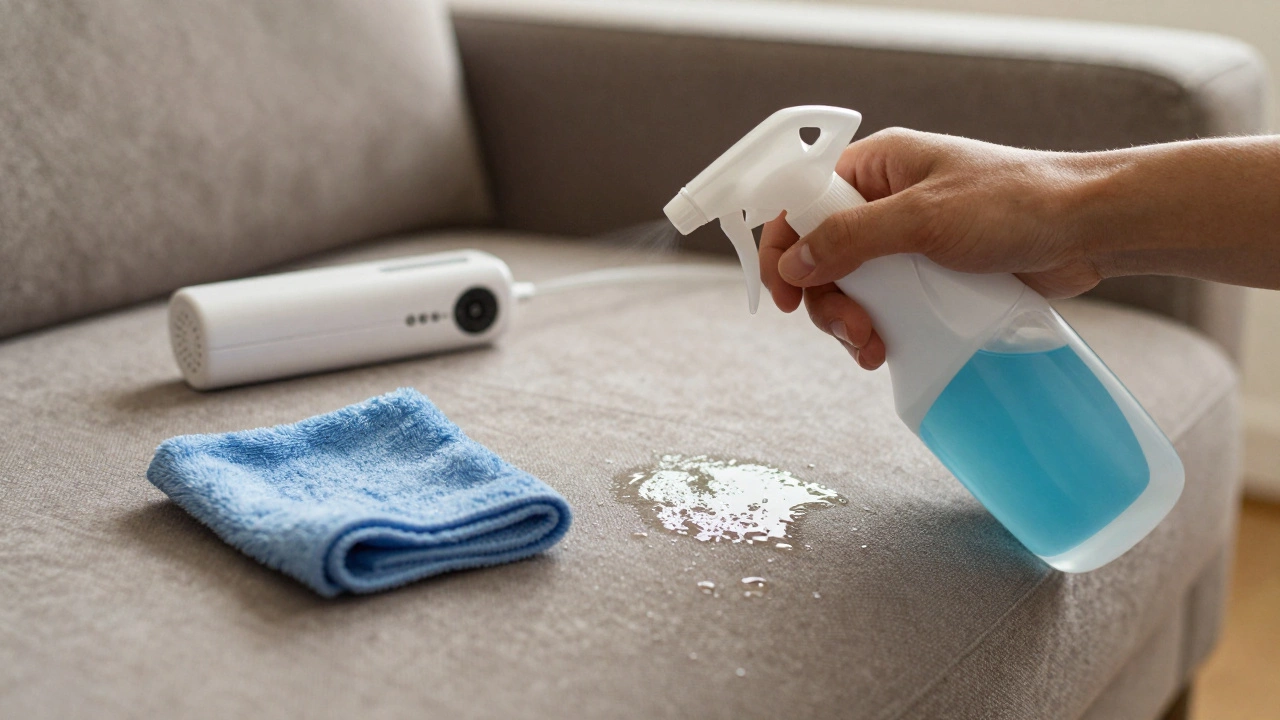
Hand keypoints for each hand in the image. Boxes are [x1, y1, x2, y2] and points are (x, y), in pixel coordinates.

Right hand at [759, 128, 1102, 368]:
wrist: (1089, 230)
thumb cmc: (1015, 203)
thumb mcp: (923, 218)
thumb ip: (851, 239)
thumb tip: (791, 264)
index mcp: (875, 167)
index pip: (800, 200)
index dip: (782, 246)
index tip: (785, 293)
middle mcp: (884, 201)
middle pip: (820, 255)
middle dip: (826, 299)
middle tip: (851, 330)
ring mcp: (907, 241)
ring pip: (850, 287)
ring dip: (850, 322)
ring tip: (873, 348)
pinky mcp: (931, 275)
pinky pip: (885, 305)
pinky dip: (878, 330)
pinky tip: (886, 350)